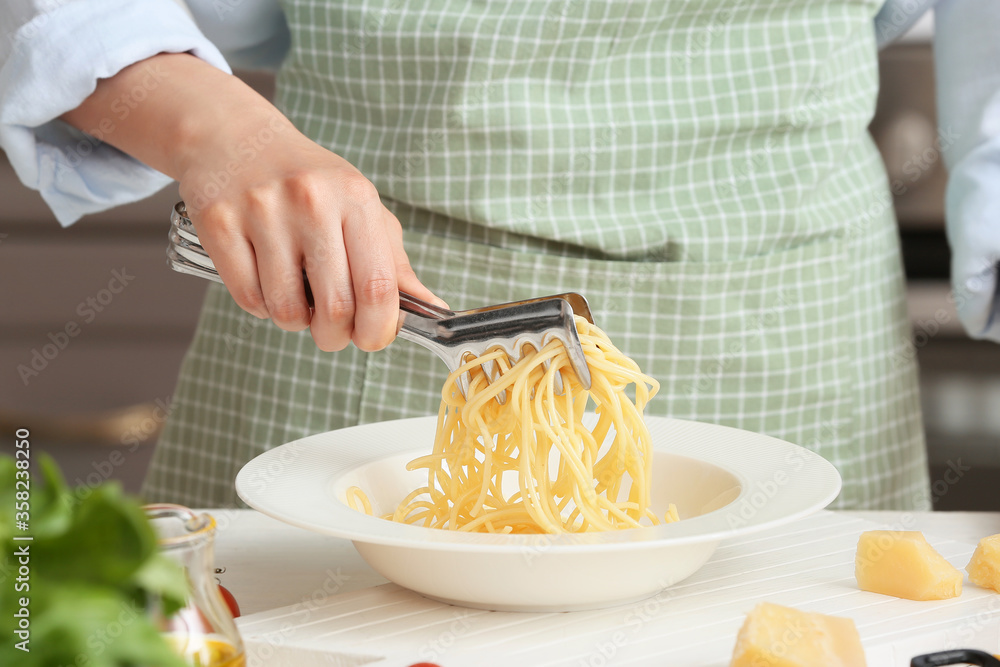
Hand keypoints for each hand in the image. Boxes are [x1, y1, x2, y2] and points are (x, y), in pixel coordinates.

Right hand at [62, 53, 443, 351]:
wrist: (236, 138)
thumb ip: (395, 262)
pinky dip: (260, 307)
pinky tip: (266, 284)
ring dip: (295, 322)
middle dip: (336, 337)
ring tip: (295, 300)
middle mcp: (311, 201)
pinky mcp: (219, 223)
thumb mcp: (361, 208)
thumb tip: (431, 309)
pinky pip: (248, 298)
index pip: (378, 285)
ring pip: (286, 310)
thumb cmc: (309, 182)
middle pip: (335, 307)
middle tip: (331, 332)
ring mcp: (262, 210)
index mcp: (356, 198)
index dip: (379, 328)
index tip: (373, 338)